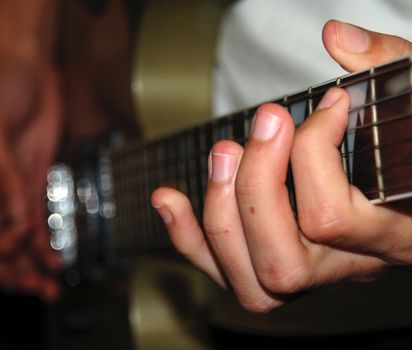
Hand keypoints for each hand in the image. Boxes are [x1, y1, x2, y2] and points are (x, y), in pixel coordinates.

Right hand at [0, 0, 62, 298]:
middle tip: (40, 290)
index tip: (20, 265)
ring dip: (33, 264)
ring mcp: (9, 191)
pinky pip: (35, 218)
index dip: (0, 257)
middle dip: (17, 271)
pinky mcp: (30, 182)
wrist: (29, 70)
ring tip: (51, 285)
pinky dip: (44, 241)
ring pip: (17, 238)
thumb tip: (12, 228)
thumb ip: (3, 184)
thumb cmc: (2, 89)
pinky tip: (55, 258)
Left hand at [152, 21, 411, 311]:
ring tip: (222, 151)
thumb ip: (386, 63)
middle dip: (257, 186)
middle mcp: (357, 268)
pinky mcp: (288, 270)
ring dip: (221, 213)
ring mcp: (321, 276)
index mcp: (401, 234)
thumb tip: (337, 36)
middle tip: (264, 121)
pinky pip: (231, 275)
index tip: (327, 102)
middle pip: (285, 261)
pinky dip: (191, 238)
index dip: (313, 149)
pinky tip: (169, 198)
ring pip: (254, 280)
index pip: (330, 218)